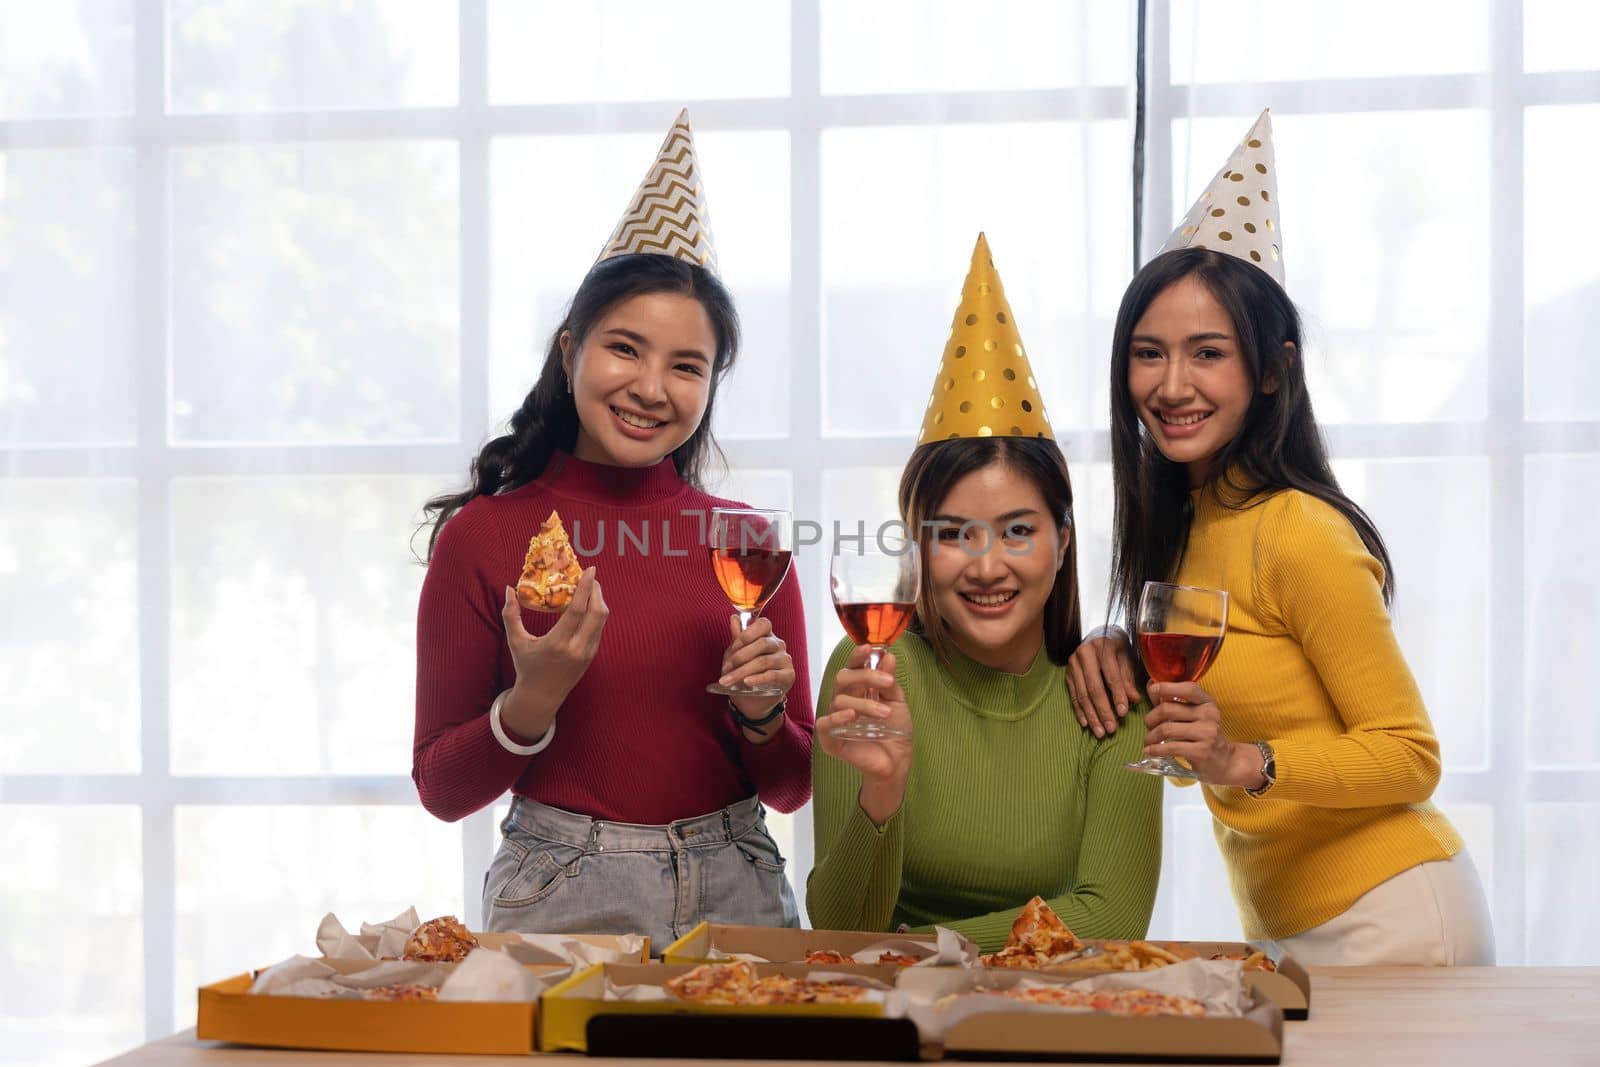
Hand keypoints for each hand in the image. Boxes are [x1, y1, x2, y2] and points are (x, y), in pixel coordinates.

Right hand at [497, 568, 607, 736]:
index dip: (585, 588)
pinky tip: (587, 605)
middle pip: (597, 613)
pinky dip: (596, 613)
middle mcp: (576, 648)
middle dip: (596, 590)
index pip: (577, 611)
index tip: (590, 570)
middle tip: (589, 577)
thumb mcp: (516, 641)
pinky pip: (599, 628)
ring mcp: (588, 653)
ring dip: (598, 601)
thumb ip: (511, 614)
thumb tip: (509, 589)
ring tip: (588, 588)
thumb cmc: (526, 667)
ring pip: (602, 620)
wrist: (541, 697)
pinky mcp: (592, 655)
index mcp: (557, 644)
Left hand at [721, 615, 794, 700]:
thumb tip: (733, 617)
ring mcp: (785, 660)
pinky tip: (746, 683)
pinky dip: (757, 678)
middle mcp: (778, 645)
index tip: (733, 648)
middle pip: (761, 644)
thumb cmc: (745, 674)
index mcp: (766, 636)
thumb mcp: (737, 656)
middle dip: (739, 657)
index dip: (747, 634)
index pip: (764, 624)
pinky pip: (772, 675)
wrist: (752, 702)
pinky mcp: (789, 676)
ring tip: (727, 681)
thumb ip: (737, 638)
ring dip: (742, 672)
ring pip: (763, 661)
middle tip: (725, 670)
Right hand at [815, 647, 912, 823]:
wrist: (897, 762)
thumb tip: (887, 656)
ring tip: (886, 714)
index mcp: (859, 690)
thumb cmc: (895, 731)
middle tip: (887, 682)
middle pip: (843, 678)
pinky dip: (836, 717)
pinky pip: (825, 724)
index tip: (870, 648)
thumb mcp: (898, 702)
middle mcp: (844, 701)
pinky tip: (852, 715)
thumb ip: (890, 682)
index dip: (858, 656)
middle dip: (865, 676)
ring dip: (866, 704)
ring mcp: (836, 720)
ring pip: (840, 700)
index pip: (853, 667)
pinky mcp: (831, 740)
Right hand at [1066, 627, 1141, 737]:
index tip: (1123, 714)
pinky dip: (1079, 711)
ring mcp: (1073, 664)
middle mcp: (1084, 653)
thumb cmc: (1117, 649)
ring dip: (1091, 715)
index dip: (1117, 696)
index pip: (1111, 676)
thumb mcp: (1127, 657)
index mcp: (1103, 646)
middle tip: (1111, 729)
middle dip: (1103, 710)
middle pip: (1094, 687)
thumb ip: (1129, 678)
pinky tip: (1086, 724)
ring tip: (1100, 732)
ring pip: (1082, 694)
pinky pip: (1073, 696)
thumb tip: (1134, 699)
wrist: (1097, 636)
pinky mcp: (1067, 674)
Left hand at [1142, 681, 1262, 787]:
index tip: (1152, 690)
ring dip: (1151, 736)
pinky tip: (1150, 751)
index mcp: (1207, 702)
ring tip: (1148, 741)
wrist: (1225, 761)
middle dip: (1151, 718)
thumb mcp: (1195, 715)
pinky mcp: (1202, 751)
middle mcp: (1209, 714)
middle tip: (1148, 726)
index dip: (1166, 687)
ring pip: (1167, 729)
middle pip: (1168, 709)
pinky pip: (1171, 747)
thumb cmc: (1203, 735)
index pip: (1188, 688)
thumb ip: (1174, 701)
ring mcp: (1207, 733)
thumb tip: (1151, 686)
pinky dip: (1156, 749)